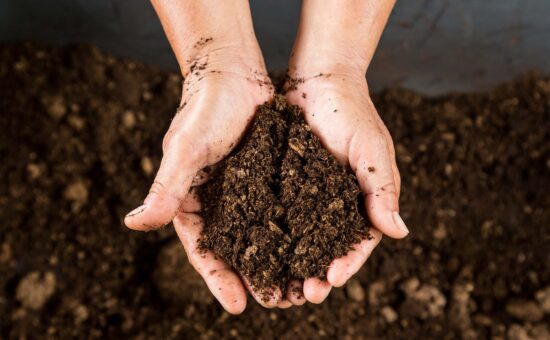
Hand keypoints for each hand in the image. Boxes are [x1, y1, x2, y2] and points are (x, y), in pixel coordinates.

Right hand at [124, 47, 283, 312]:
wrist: (232, 71)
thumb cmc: (204, 108)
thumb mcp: (186, 150)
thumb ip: (165, 189)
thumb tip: (133, 225)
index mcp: (191, 201)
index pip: (203, 249)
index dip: (218, 279)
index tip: (238, 307)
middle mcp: (218, 201)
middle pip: (235, 249)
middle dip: (253, 277)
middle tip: (276, 303)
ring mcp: (244, 190)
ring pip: (261, 234)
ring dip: (277, 260)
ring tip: (297, 286)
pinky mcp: (267, 176)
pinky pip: (280, 208)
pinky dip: (293, 229)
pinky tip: (311, 246)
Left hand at [285, 69, 408, 302]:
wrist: (317, 79)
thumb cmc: (350, 111)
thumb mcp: (371, 149)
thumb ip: (382, 189)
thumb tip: (399, 232)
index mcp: (362, 198)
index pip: (359, 240)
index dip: (347, 262)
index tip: (332, 280)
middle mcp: (335, 202)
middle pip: (328, 247)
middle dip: (318, 272)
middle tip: (304, 294)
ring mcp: (308, 195)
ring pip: (301, 238)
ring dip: (293, 263)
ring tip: (282, 285)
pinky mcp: (284, 184)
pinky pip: (278, 214)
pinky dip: (272, 236)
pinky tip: (259, 253)